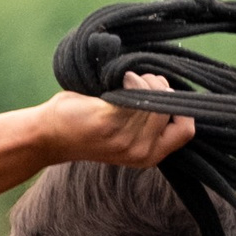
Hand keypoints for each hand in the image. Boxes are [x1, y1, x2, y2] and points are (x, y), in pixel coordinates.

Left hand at [41, 72, 196, 168]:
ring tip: (124, 80)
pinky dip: (130, 79)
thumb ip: (150, 125)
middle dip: (158, 86)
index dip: (180, 108)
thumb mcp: (127, 136)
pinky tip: (117, 80)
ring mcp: (125, 139)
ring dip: (142, 80)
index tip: (163, 96)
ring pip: (154, 97)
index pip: (186, 130)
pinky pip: (136, 93)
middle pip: (169, 107)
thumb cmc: (86, 126)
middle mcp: (141, 151)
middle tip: (138, 80)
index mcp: (149, 156)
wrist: (49, 135)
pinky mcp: (109, 123)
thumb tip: (171, 91)